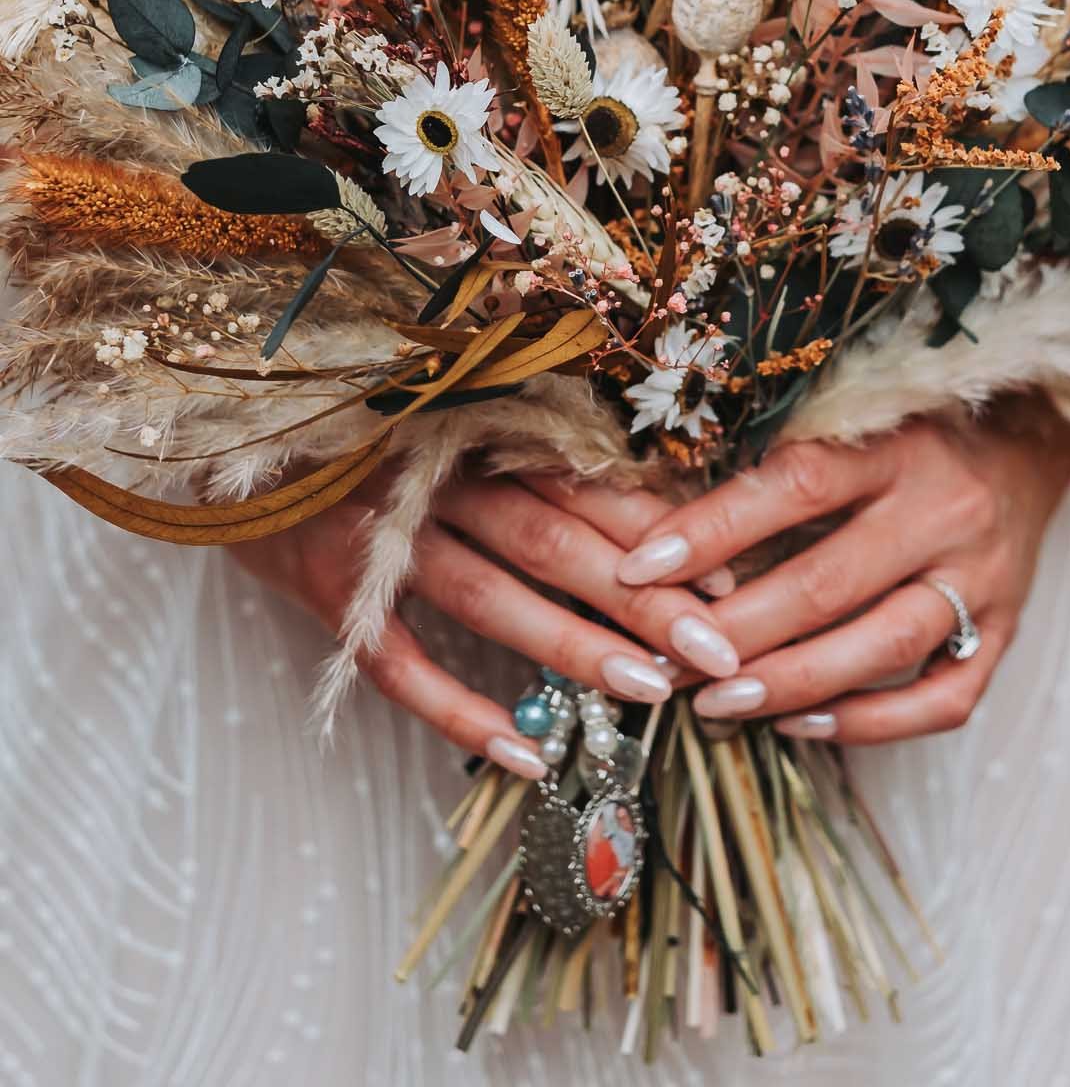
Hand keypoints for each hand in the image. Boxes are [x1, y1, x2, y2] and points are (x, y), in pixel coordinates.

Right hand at [228, 472, 740, 775]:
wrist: (224, 442)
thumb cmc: (359, 434)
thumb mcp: (442, 425)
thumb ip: (526, 459)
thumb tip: (647, 515)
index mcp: (470, 430)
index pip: (581, 483)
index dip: (658, 530)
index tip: (732, 577)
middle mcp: (431, 477)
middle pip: (553, 539)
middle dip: (643, 597)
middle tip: (719, 651)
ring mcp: (378, 539)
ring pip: (491, 597)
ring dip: (573, 647)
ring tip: (650, 695)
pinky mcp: (330, 596)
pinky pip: (400, 667)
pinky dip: (462, 712)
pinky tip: (527, 758)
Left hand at [613, 414, 1069, 742]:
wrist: (1030, 441)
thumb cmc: (914, 433)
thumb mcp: (856, 423)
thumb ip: (782, 468)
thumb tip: (668, 528)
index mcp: (895, 445)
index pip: (794, 486)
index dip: (712, 530)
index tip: (639, 567)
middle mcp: (944, 509)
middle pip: (829, 581)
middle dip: (735, 631)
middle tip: (666, 661)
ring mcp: (982, 577)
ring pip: (882, 645)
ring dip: (792, 682)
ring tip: (717, 703)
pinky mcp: (1005, 631)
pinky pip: (943, 699)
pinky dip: (871, 722)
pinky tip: (804, 725)